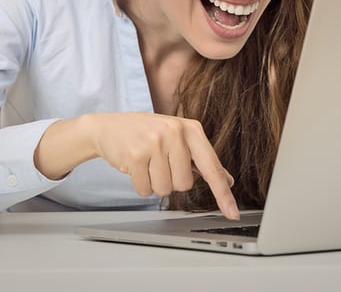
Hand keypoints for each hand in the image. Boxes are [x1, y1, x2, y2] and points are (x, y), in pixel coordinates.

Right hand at [35, 112, 238, 219]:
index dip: (223, 194)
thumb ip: (202, 160)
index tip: (232, 213)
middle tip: (159, 162)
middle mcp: (175, 132)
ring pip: (165, 189)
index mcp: (190, 128)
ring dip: (154, 183)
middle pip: (185, 184)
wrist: (108, 127)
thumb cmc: (146, 133)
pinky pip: (145, 190)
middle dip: (171, 180)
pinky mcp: (136, 155)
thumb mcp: (178, 139)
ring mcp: (154, 142)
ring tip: (146, 163)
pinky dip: (140, 185)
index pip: (211, 166)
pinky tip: (135, 167)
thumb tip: (227, 180)